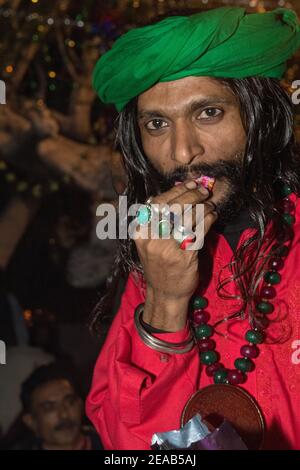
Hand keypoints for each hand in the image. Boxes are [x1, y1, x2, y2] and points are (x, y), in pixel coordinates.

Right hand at [134, 180, 217, 330]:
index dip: (177, 190)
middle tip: (204, 191)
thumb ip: (159, 218)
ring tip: (210, 205)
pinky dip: (209, 219)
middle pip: (174, 207)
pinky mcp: (184, 256)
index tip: (191, 183)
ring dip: (204, 206)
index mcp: (141, 231)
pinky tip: (213, 216)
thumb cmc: (159, 263)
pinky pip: (200, 231)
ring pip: (189, 216)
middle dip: (193, 194)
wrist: (164, 293)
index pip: (159, 202)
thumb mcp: (150, 240)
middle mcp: (151, 238)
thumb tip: (178, 191)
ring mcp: (167, 248)